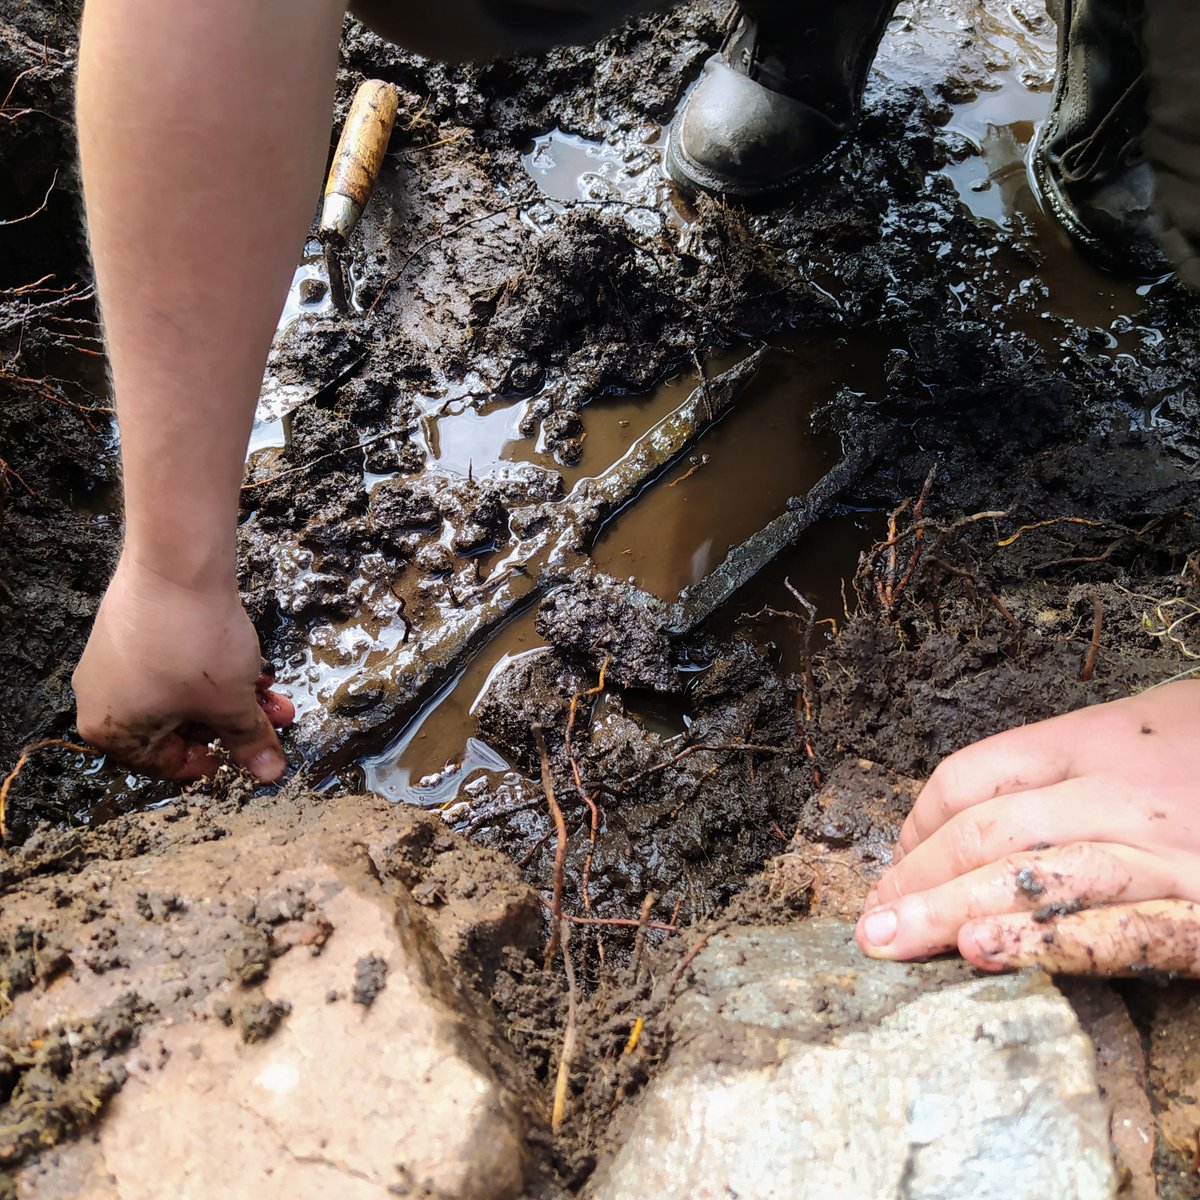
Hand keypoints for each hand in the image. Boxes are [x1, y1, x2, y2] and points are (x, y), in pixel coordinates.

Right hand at [73, 557, 294, 781]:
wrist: (176, 565)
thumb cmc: (194, 646)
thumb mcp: (231, 704)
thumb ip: (248, 741)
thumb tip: (268, 774)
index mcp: (111, 731)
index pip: (162, 764)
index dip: (207, 764)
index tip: (238, 757)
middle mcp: (100, 697)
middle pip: (174, 726)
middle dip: (230, 721)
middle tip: (271, 718)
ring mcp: (111, 659)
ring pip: (178, 692)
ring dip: (228, 694)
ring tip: (269, 688)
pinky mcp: (129, 627)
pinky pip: (170, 662)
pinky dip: (208, 667)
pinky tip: (247, 659)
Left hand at [855, 680, 1199, 975]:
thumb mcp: (1149, 722)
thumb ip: (1072, 759)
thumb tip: (980, 809)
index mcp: (1095, 736)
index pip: (970, 778)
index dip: (916, 825)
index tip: (894, 866)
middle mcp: (1119, 789)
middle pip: (984, 832)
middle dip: (915, 880)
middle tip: (868, 925)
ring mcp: (1166, 850)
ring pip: (1030, 877)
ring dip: (950, 914)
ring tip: (893, 945)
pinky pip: (1121, 931)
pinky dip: (1050, 944)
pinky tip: (992, 957)